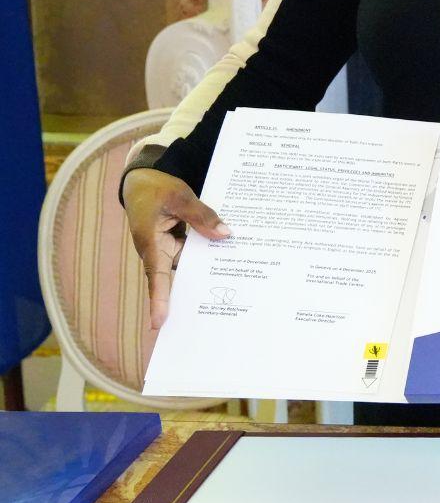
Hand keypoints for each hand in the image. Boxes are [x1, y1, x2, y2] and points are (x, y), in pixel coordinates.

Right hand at [122, 168, 231, 328]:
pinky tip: (229, 255)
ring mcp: (166, 248)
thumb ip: (202, 216)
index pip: (156, 276)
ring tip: (233, 285)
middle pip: (177, 275)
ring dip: (205, 270)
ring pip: (188, 263)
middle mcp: (157, 251)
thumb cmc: (155, 188)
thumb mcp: (180, 196)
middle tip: (212, 311)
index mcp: (150, 242)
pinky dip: (207, 252)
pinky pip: (192, 252)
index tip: (159, 322)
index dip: (159, 299)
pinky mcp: (175, 243)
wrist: (142, 179)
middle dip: (192, 292)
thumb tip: (224, 235)